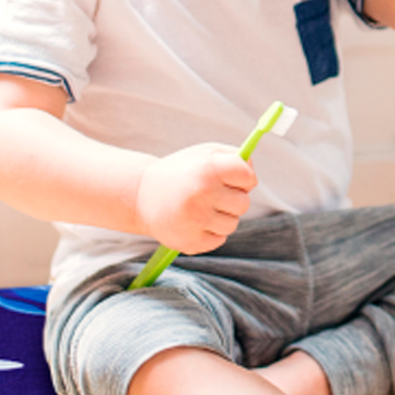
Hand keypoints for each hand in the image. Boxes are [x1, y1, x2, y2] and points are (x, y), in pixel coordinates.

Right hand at [134, 143, 255, 254]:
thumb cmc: (181, 171)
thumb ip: (235, 156)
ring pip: (232, 224)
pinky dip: (210, 232)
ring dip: (221, 217)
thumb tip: (252, 171)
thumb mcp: (205, 153)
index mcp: (209, 168)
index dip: (242, 178)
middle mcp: (203, 193)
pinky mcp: (191, 241)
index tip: (231, 178)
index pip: (248, 177)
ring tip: (200, 208)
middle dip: (232, 199)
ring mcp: (196, 219)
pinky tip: (194, 222)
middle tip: (211, 194)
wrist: (142, 195)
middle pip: (243, 203)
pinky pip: (219, 240)